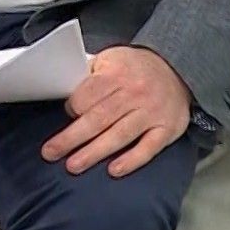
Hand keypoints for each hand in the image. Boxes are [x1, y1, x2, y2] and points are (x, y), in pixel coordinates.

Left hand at [42, 45, 191, 177]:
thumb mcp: (109, 59)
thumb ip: (89, 76)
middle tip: (51, 153)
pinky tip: (113, 170)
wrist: (177, 68)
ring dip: (94, 153)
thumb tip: (63, 98)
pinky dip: (131, 161)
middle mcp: (136, 93)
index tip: (64, 115)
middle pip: (99, 119)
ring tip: (73, 166)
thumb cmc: (134, 67)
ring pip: (119, 136)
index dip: (73, 107)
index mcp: (117, 73)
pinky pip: (148, 148)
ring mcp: (152, 112)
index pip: (89, 94)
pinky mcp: (167, 129)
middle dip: (72, 138)